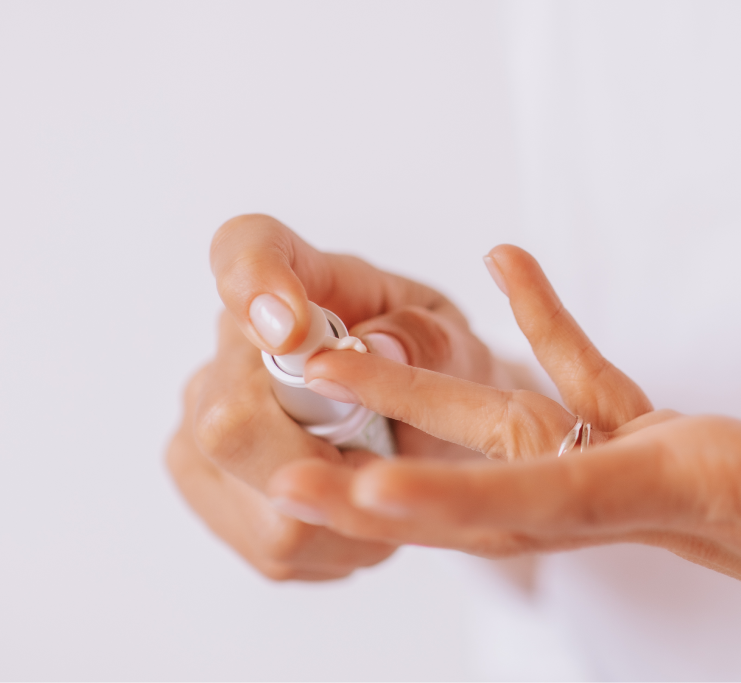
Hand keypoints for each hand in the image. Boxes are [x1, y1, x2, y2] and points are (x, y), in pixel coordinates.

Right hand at [166, 214, 504, 579]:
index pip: (243, 251)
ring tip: (381, 476)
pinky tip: (359, 504)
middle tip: (384, 451)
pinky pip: (275, 541)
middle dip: (326, 457)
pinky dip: (341, 538)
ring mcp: (203, 419)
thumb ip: (429, 339)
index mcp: (294, 275)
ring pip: (262, 498)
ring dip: (347, 505)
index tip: (287, 328)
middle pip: (229, 419)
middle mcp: (230, 346)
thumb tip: (382, 348)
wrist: (420, 427)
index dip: (252, 286)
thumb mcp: (454, 343)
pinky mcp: (208, 486)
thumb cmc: (430, 368)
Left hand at [267, 246, 740, 681]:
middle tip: (280, 459)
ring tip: (345, 352)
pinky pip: (590, 384)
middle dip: (385, 476)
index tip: (353, 495)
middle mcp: (650, 489)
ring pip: (518, 432)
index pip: (550, 504)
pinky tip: (513, 276)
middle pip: (492, 481)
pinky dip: (547, 332)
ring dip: (429, 397)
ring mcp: (653, 467)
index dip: (450, 503)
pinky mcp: (677, 443)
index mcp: (696, 496)